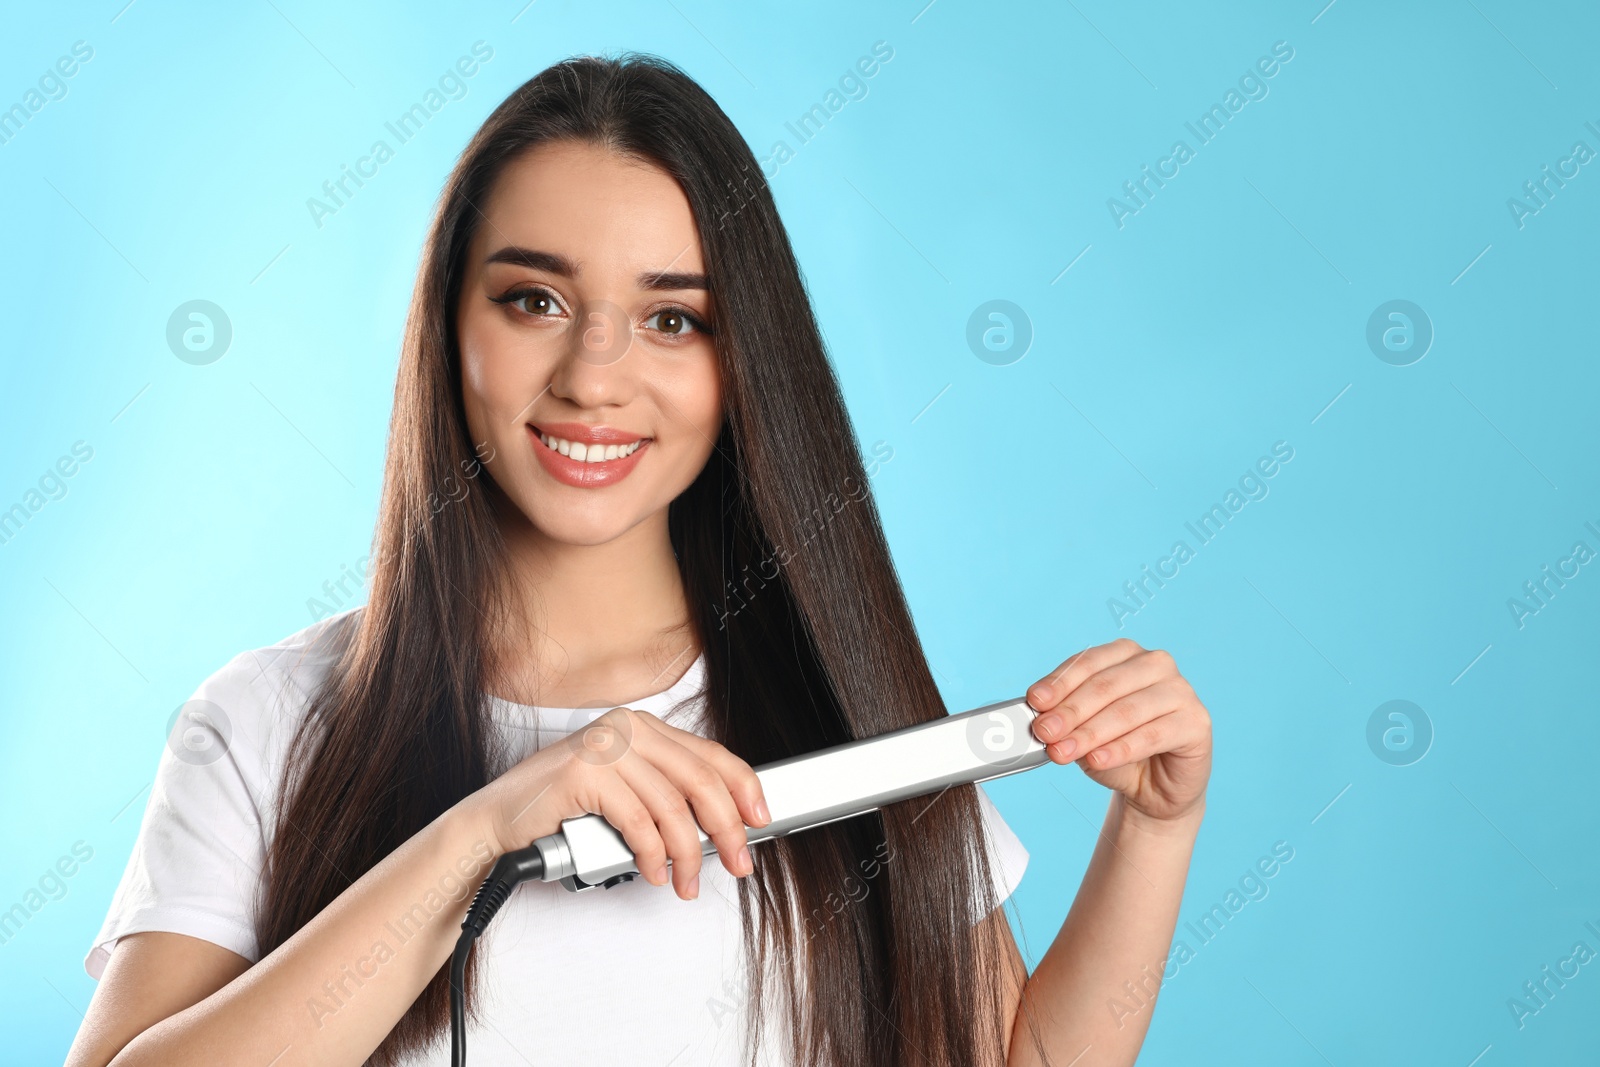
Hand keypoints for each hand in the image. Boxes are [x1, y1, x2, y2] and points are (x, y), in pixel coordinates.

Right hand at [466, 706, 770, 899]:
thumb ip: (666, 795)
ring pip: (673, 807)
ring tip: (685, 882)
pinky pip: (638, 822)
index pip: (710, 754)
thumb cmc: (561, 812)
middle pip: (700, 779)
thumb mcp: (625, 793)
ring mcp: (604, 746)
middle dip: (727, 828)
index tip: (760, 819)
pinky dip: (651, 855)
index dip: (743, 788)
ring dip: (687, 855)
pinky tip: (652, 872)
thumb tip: (722, 824)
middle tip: (738, 862)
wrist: (496, 824)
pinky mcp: (584, 773)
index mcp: (641, 726)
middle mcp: (626, 728)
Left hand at [1026, 638, 1210, 823]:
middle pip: (1105, 686)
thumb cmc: (1116, 750)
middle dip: (1070, 711)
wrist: (1154, 790)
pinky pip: (1152, 735)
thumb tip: (1040, 720)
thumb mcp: (1082, 732)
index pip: (1088, 662)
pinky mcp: (1196, 722)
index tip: (1035, 702)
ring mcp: (1181, 691)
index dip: (1059, 683)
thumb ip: (1064, 720)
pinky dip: (1120, 749)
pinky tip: (1097, 760)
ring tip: (1061, 752)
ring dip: (1089, 734)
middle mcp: (1156, 664)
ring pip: (1126, 711)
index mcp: (1126, 654)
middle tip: (1044, 732)